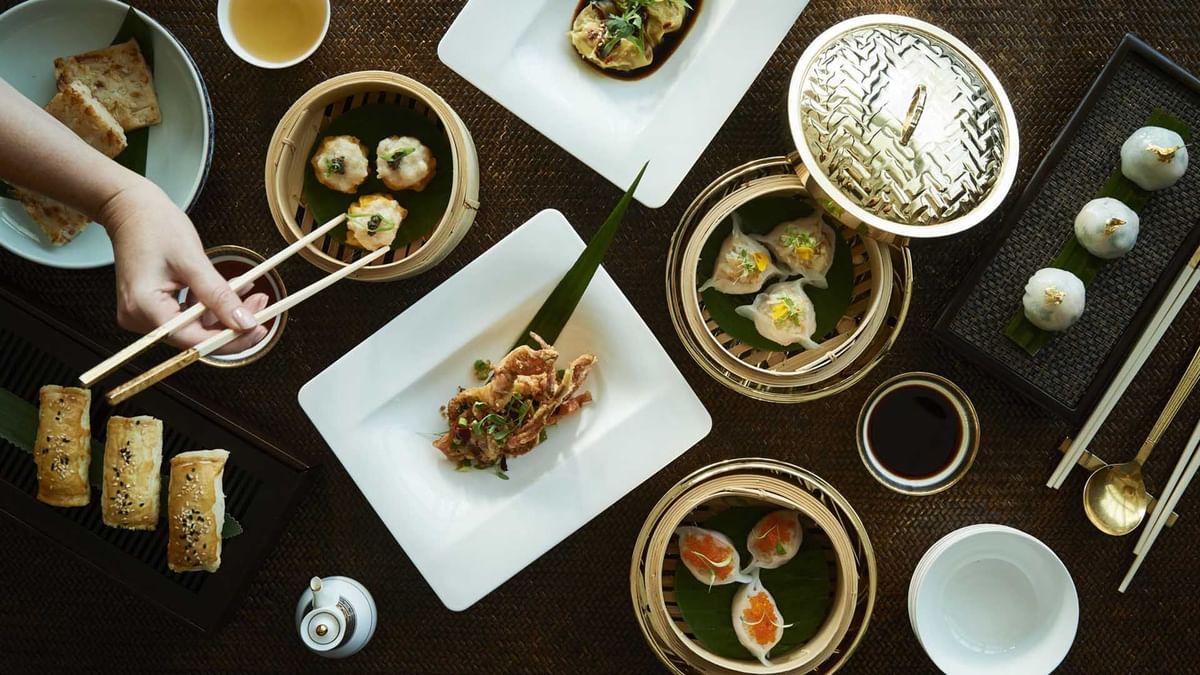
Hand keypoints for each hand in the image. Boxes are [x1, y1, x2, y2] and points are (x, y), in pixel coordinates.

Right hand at [98, 179, 268, 353]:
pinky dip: (212, 306)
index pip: (193, 341)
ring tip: (252, 295)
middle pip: (196, 336)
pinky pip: (188, 314)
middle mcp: (139, 318)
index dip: (230, 339)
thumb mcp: (193, 260)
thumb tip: (244, 323)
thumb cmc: (154, 226)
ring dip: (225, 313)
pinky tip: (233, 292)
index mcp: (144, 308)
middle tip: (262, 305)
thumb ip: (219, 295)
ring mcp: (145, 314)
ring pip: (196, 326)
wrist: (130, 208)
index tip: (259, 329)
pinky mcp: (154, 307)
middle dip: (231, 324)